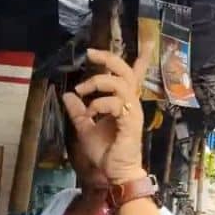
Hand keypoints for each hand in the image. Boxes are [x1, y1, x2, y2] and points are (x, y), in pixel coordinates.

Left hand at [61, 48, 150, 184]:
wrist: (116, 173)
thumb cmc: (106, 153)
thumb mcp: (85, 128)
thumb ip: (78, 111)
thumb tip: (67, 95)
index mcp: (123, 102)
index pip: (135, 75)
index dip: (142, 57)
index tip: (147, 41)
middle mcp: (131, 103)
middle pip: (125, 70)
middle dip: (108, 58)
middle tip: (90, 53)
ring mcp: (132, 111)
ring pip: (119, 83)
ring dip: (98, 82)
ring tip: (82, 90)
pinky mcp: (130, 121)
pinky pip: (116, 103)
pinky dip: (99, 104)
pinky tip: (90, 114)